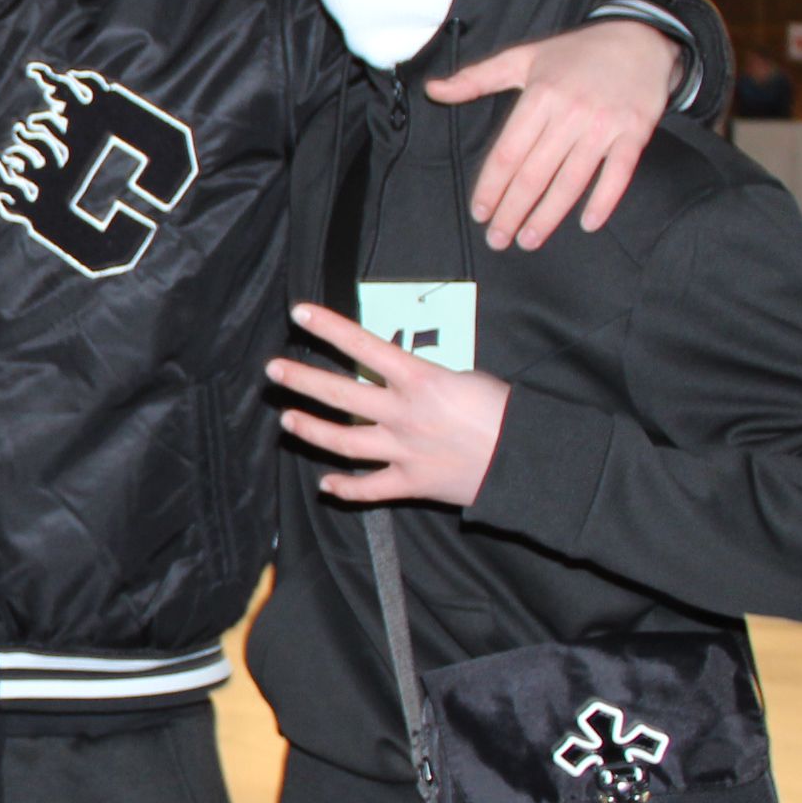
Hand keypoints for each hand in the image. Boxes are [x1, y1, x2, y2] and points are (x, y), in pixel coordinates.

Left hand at [267, 303, 509, 508]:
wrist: (528, 459)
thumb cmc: (506, 412)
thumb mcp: (465, 378)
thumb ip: (425, 380)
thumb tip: (403, 379)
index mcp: (419, 380)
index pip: (363, 346)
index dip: (329, 328)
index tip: (300, 314)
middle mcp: (402, 414)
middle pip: (339, 394)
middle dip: (301, 380)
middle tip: (273, 370)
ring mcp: (403, 451)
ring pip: (342, 441)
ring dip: (310, 430)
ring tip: (287, 419)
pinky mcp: (411, 483)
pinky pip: (370, 488)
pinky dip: (345, 488)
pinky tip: (326, 485)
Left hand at [426, 17, 681, 250]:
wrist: (640, 40)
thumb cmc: (576, 53)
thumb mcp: (523, 57)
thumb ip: (476, 78)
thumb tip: (434, 89)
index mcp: (540, 96)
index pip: (508, 153)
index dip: (491, 187)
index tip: (480, 213)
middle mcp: (570, 113)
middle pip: (534, 173)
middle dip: (512, 211)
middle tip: (498, 239)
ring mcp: (604, 125)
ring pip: (571, 180)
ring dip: (548, 215)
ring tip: (529, 239)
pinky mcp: (635, 133)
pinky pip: (618, 174)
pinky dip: (603, 201)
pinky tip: (587, 224)